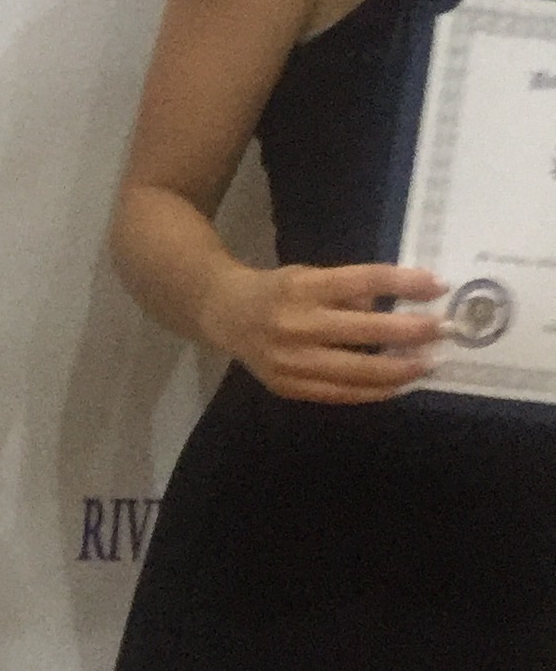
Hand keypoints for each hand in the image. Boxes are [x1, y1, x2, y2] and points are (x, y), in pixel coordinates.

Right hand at [203, 261, 443, 403]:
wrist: (224, 315)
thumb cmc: (277, 291)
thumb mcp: (310, 276)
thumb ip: (350, 291)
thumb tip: (398, 311)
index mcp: (303, 288)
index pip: (364, 281)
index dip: (404, 284)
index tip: (439, 286)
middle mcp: (296, 324)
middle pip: (367, 330)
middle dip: (412, 332)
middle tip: (444, 330)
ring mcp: (291, 361)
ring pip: (359, 372)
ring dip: (400, 369)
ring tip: (428, 363)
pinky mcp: (290, 387)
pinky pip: (342, 394)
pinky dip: (374, 391)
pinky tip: (397, 385)